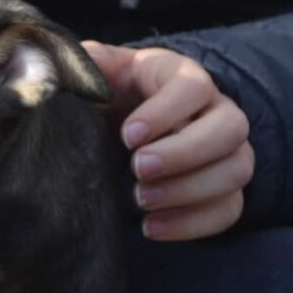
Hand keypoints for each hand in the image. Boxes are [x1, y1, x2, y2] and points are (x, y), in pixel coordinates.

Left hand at [83, 42, 252, 240]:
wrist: (122, 123)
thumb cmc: (112, 93)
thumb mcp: (97, 71)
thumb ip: (84, 65)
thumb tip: (54, 70)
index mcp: (183, 77)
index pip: (194, 87)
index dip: (166, 112)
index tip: (128, 136)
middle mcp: (217, 111)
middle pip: (231, 128)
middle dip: (184, 153)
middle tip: (138, 169)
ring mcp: (228, 151)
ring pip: (237, 170)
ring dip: (190, 191)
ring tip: (142, 201)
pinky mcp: (224, 189)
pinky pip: (229, 209)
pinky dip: (194, 224)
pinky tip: (152, 227)